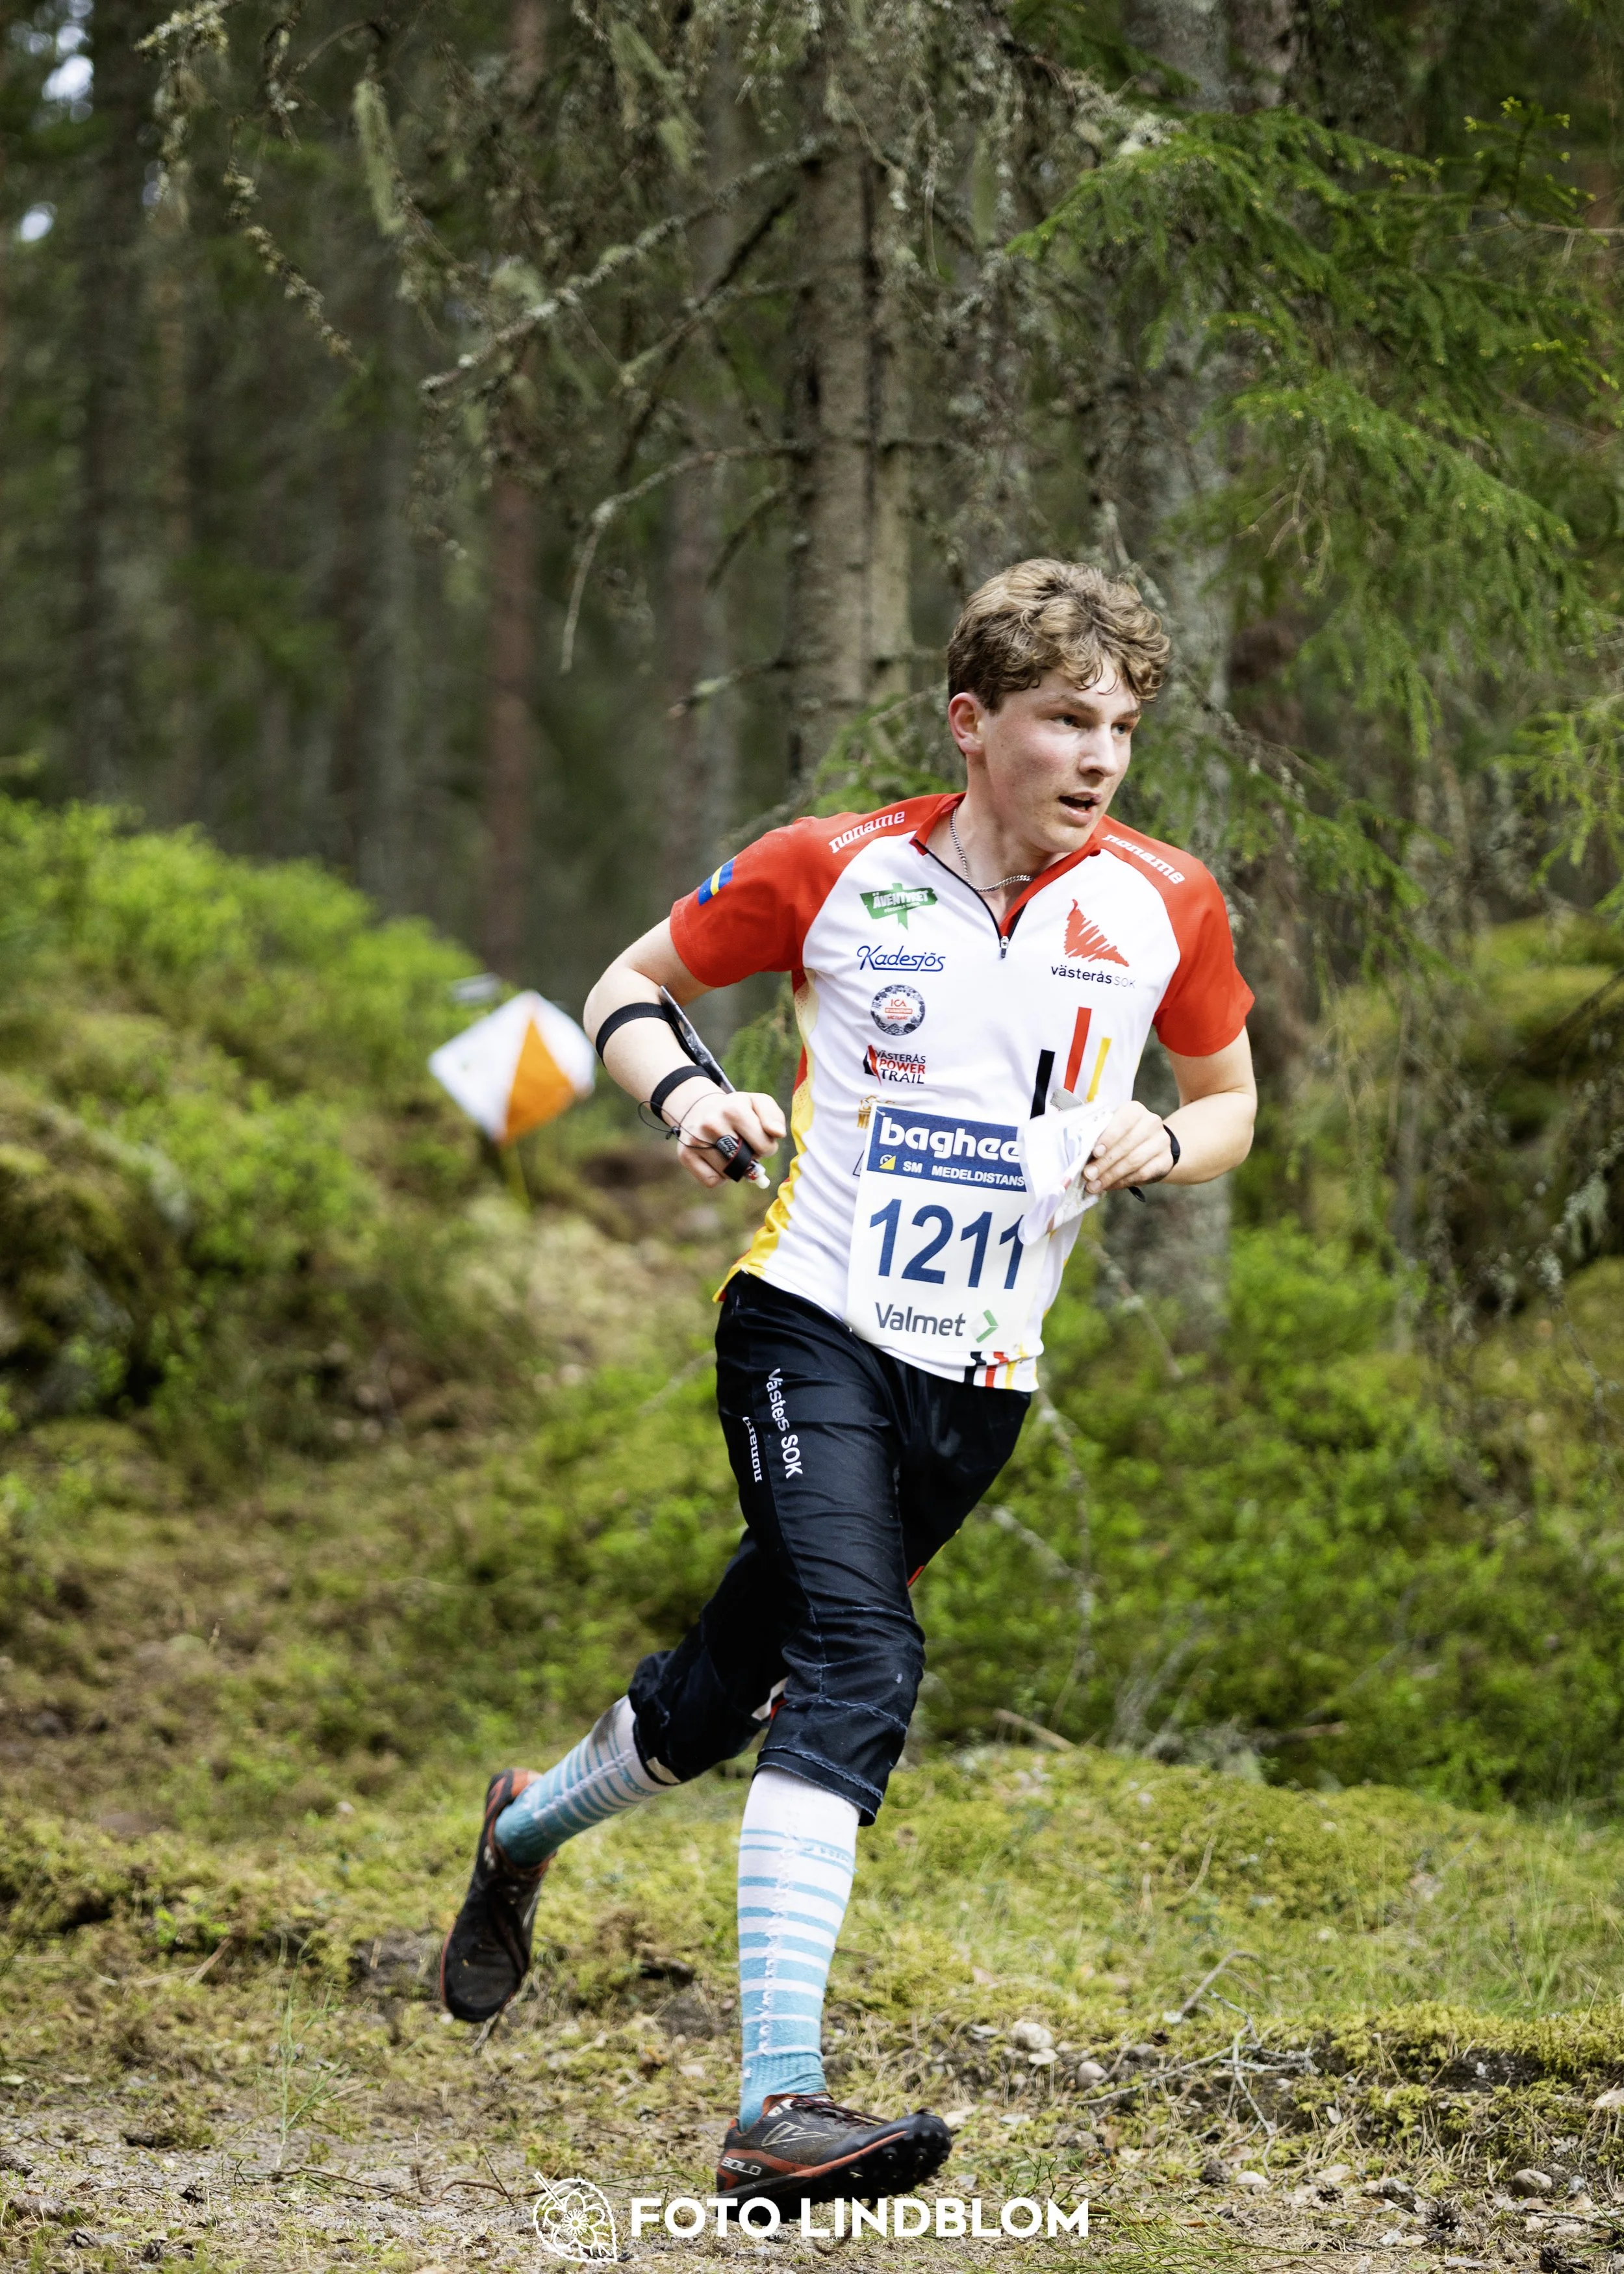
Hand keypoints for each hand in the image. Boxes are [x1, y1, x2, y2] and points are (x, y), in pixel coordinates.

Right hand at [670, 1089, 785, 1187]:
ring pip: (729, 1174)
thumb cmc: (736, 1110)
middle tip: (744, 1145)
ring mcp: (696, 1140)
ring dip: (735, 1169)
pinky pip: (712, 1181)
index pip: (764, 1147)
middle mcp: (712, 1124)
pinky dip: (719, 1176)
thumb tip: (778, 1134)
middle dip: (751, 1159)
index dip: (767, 1147)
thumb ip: (773, 1116)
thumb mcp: (757, 1103)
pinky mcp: (685, 1155)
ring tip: (729, 1150)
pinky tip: (717, 1160)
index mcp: (734, 1109)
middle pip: (746, 1163)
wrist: (700, 1108)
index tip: (759, 1139)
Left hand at [1082, 1101, 1175, 1193]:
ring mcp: (1162, 1141)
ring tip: (1095, 1185)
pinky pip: (1143, 1173)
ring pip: (1134, 1161)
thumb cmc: (1123, 1135)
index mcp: (1134, 1110)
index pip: (1122, 1123)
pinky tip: (1110, 1185)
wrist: (1152, 1143)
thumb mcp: (1111, 1128)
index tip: (1095, 1153)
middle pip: (1126, 1145)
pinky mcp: (1166, 1160)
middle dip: (1104, 1163)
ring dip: (1111, 1176)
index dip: (1108, 1138)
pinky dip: (1123, 1181)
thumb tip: (1080, 1154)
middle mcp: (1151, 1123)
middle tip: (1088, 1175)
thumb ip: (1098, 1136)